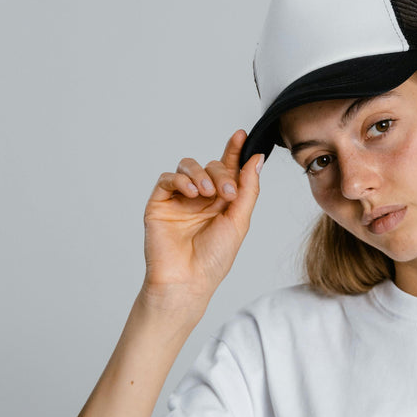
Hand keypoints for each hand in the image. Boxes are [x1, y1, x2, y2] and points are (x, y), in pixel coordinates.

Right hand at [142, 129, 264, 297]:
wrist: (187, 281)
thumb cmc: (213, 259)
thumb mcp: (239, 221)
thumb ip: (248, 188)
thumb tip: (256, 159)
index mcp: (222, 201)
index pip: (228, 169)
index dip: (234, 151)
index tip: (242, 136)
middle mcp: (201, 197)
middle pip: (211, 166)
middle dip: (221, 173)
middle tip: (227, 192)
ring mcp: (179, 199)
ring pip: (188, 167)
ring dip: (201, 175)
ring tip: (207, 194)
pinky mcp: (159, 203)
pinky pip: (168, 179)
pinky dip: (180, 180)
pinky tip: (191, 193)